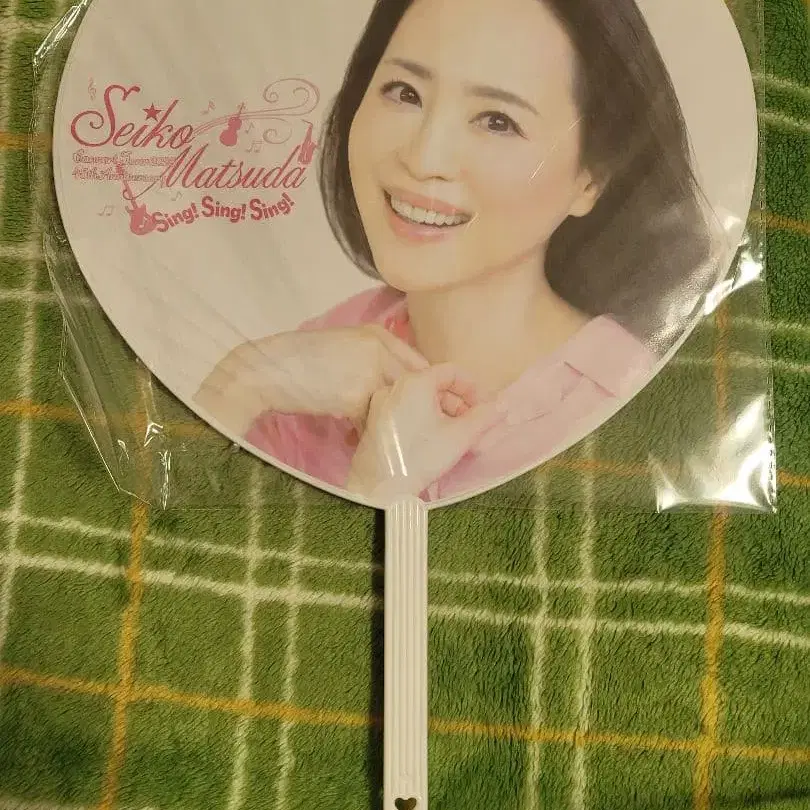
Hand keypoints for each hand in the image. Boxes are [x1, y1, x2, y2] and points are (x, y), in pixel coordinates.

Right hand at [193, 324, 428, 434]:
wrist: (268, 370)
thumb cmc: (299, 361)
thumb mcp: (341, 348)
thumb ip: (370, 359)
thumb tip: (393, 386)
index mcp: (377, 333)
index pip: (416, 362)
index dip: (424, 388)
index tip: (423, 407)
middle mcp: (380, 348)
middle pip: (415, 384)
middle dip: (418, 408)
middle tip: (412, 429)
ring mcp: (371, 371)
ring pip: (397, 403)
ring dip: (391, 422)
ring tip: (381, 436)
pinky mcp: (357, 396)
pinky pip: (375, 420)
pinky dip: (367, 432)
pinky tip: (352, 439)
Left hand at [346, 364, 505, 500]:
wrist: (380, 486)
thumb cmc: (421, 457)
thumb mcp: (460, 436)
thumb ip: (484, 417)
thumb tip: (502, 406)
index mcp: (415, 383)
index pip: (451, 371)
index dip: (472, 387)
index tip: (484, 406)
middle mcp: (395, 387)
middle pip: (435, 386)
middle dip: (459, 404)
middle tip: (474, 425)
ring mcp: (381, 404)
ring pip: (421, 400)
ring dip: (443, 413)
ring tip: (457, 436)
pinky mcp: (375, 421)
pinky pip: (406, 410)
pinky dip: (424, 419)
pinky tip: (435, 440)